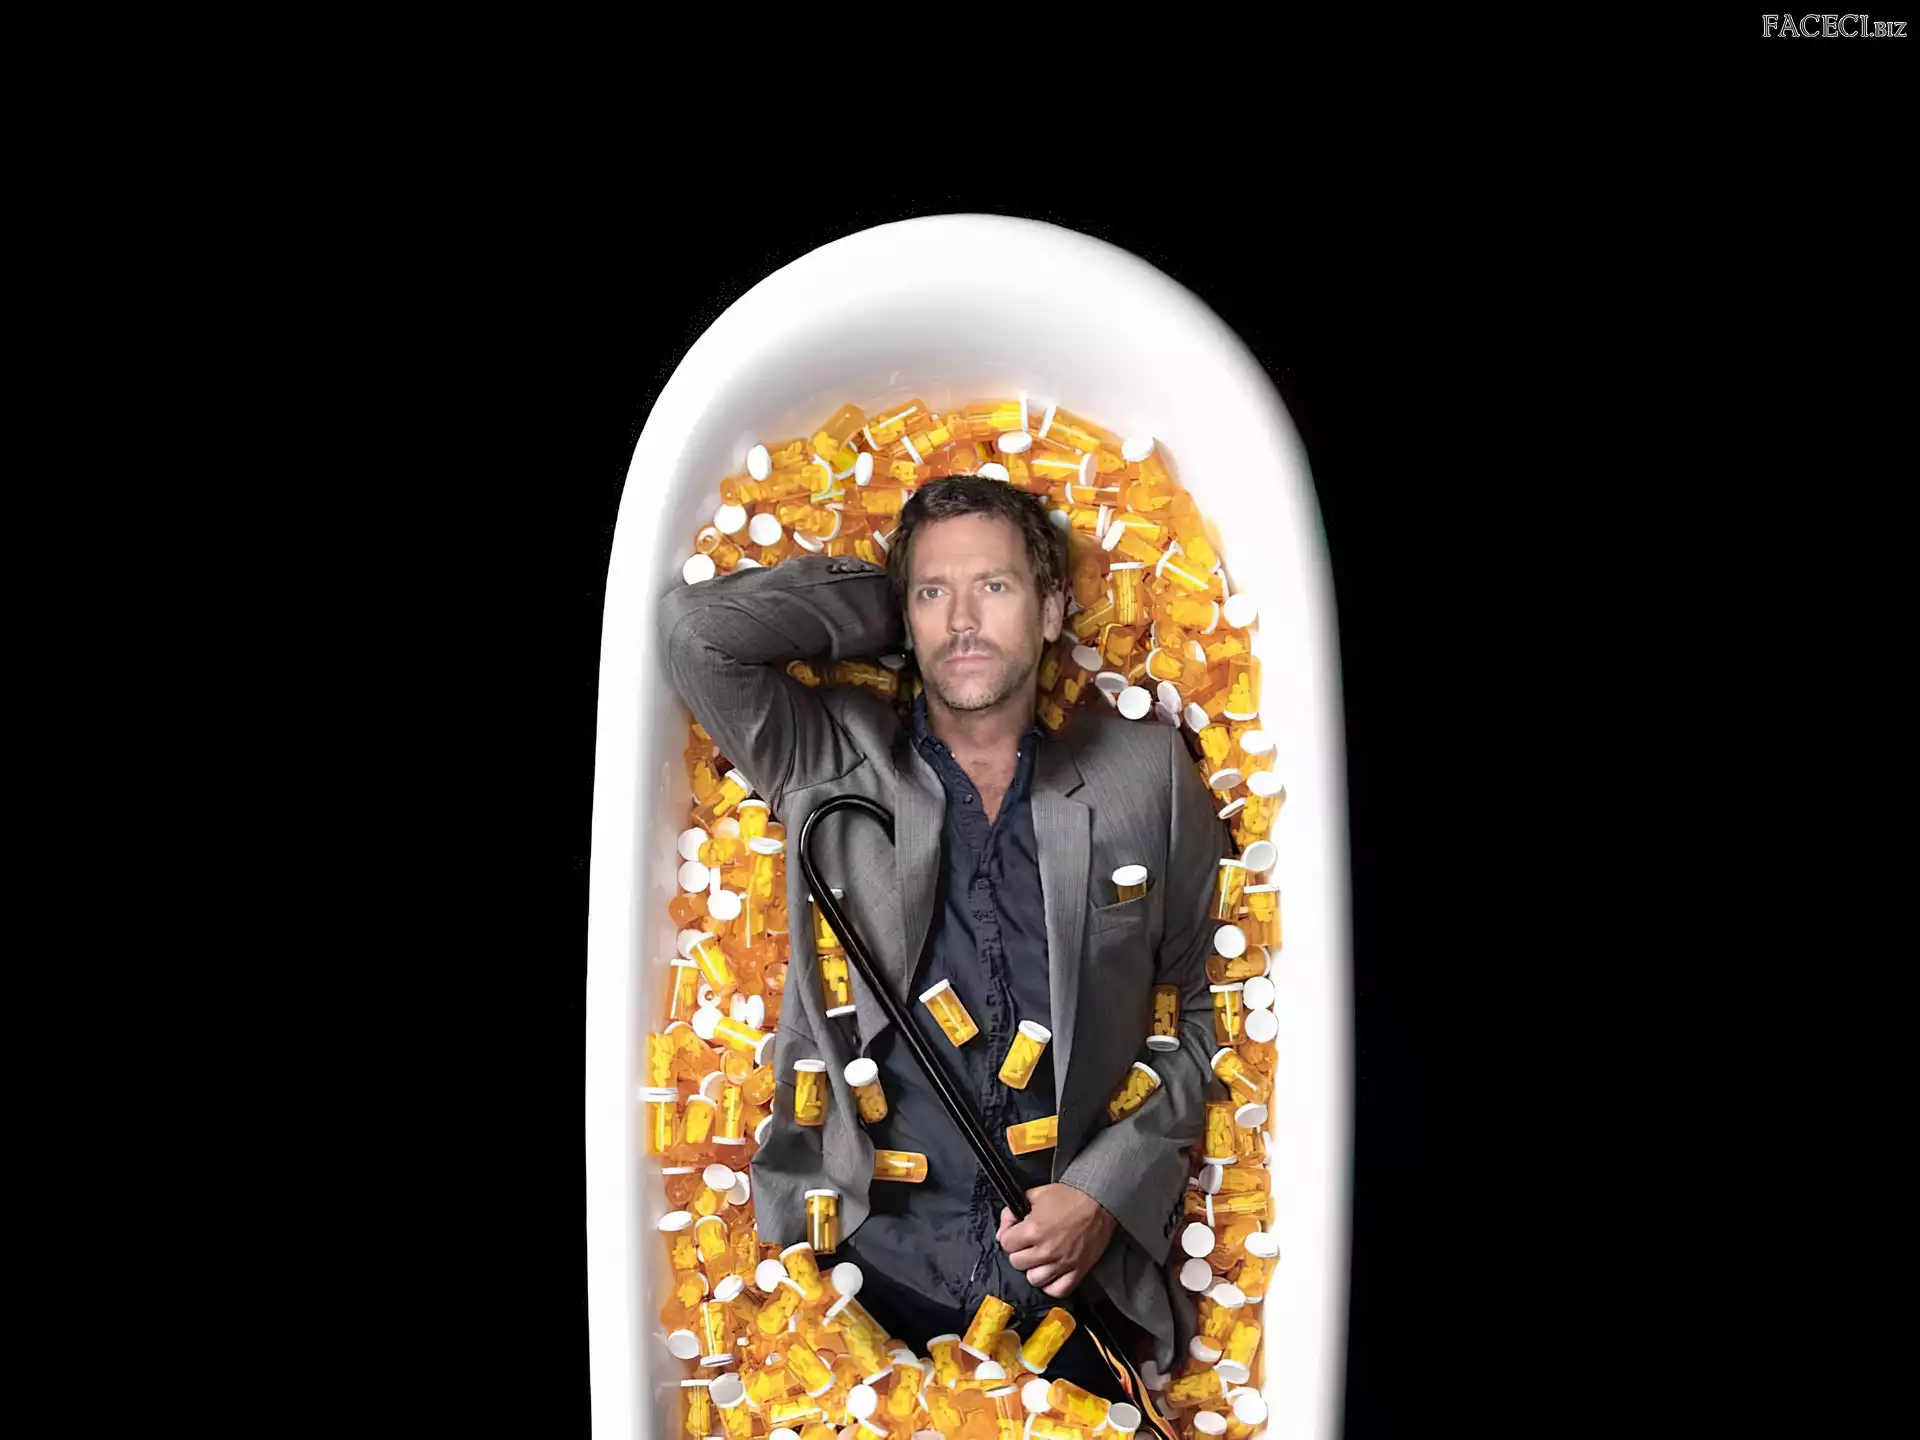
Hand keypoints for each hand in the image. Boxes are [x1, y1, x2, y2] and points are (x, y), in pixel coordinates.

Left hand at [997, 1184, 1116, 1298]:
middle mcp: (1045, 1250)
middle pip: (1017, 1263)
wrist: (1099, 1201)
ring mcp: (1062, 1263)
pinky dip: (1052, 1285)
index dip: (1009, 1236)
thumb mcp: (1036, 1194)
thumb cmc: (1069, 1196)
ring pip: (1034, 1280)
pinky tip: (1051, 1273)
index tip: (1015, 1233)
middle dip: (1019, 1252)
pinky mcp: (1078, 1271)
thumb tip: (1003, 1228)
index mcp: (1033, 1230)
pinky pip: (1058, 1290)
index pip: (1005, 1243)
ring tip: (1040, 1259)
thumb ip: (1014, 1210)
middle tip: (1028, 1244)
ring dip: (1034, 1269)